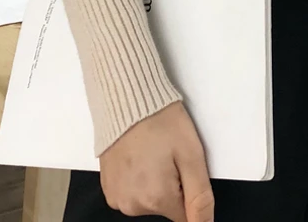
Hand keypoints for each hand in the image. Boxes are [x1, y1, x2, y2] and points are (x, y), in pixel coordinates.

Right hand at [99, 101, 214, 220]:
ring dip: (154, 181)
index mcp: (157, 199)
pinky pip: (131, 192)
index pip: (185, 215)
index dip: (188, 188)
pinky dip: (138, 177)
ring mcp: (117, 197)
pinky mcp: (108, 187)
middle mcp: (133, 205)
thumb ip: (200, 197)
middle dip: (172, 184)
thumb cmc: (159, 119)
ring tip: (153, 151)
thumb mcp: (191, 154)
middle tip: (169, 153)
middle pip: (166, 206)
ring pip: (148, 200)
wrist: (127, 98)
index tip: (182, 166)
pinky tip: (140, 155)